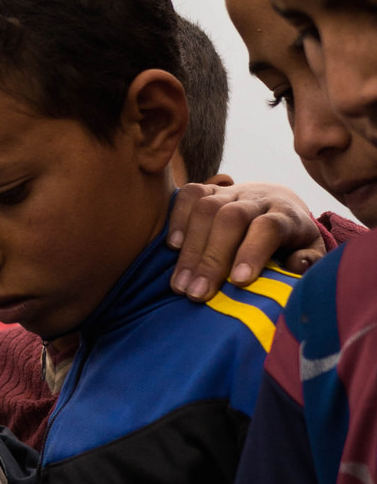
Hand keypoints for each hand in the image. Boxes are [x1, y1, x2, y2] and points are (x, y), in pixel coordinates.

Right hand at [167, 181, 321, 300]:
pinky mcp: (210, 188)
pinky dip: (178, 218)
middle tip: (197, 294)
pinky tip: (173, 247)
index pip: (268, 227)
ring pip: (207, 208)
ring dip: (191, 249)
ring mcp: (231, 191)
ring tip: (180, 285)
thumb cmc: (293, 239)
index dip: (253, 252)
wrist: (278, 202)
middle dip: (212, 258)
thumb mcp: (310, 251)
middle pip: (231, 218)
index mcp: (286, 215)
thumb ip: (309, 260)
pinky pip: (190, 193)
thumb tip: (296, 265)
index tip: (239, 282)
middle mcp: (258, 198)